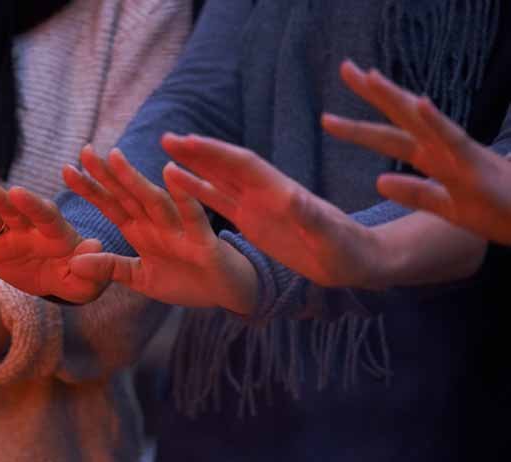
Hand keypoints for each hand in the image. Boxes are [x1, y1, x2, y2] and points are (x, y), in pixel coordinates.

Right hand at [0, 176, 106, 302]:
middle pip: (12, 208)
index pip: (44, 214)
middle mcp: (28, 224)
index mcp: (55, 230)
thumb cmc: (76, 278)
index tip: (18, 193)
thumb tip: (93, 247)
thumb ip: (92, 267)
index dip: (31, 204)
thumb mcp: (87, 282)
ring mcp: (6, 229)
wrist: (54, 278)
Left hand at [63, 145, 257, 312]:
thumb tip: (73, 263)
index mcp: (141, 230)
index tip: (65, 170)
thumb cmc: (185, 280)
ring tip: (116, 158)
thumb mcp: (139, 278)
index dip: (90, 188)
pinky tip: (170, 174)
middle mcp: (158, 223)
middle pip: (128, 195)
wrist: (227, 293)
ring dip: (135, 180)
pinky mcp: (203, 240)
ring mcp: (180, 229)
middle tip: (86, 150)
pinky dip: (183, 197)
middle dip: (107, 174)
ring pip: (154, 200)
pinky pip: (192, 216)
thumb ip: (109, 268)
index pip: (111, 205)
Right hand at [161, 132, 386, 288]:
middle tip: (166, 137)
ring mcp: (259, 206)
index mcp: (282, 192)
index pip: (244, 166)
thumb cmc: (350, 251)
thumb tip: (291, 197)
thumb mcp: (331, 238)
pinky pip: (222, 202)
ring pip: (220, 179)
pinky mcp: (254, 222)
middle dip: (199, 151)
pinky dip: (200, 191)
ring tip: (167, 150)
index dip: (217, 153)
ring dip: (195, 164)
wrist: (358, 260)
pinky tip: (179, 183)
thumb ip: (311, 217)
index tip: (189, 142)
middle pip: (227, 165)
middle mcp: (267, 193)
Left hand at [323, 59, 510, 244]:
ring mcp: (458, 154)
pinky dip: (436, 121)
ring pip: (420, 121)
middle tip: (344, 67)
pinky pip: (453, 139)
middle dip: (372, 93)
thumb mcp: (447, 207)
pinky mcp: (475, 165)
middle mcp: (442, 150)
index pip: (388, 138)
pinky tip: (420, 102)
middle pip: (399, 117)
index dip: (358, 127)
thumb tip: (379, 181)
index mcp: (432, 159)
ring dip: (396, 98)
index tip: (328, 116)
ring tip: (371, 76)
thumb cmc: (498, 211)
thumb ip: (416, 194)